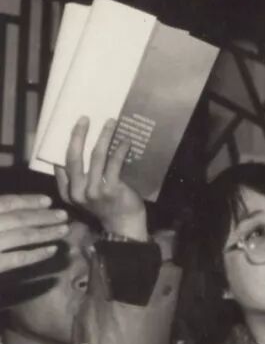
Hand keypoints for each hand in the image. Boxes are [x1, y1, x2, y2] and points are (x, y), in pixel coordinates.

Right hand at [0, 194, 68, 272]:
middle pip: (19, 218)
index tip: (48, 200)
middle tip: (64, 214)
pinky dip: (36, 254)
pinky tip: (52, 250)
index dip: (29, 200)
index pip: (8, 202)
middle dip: (44, 216)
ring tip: (64, 229)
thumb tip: (12, 209)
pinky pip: (18, 259)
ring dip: (46, 232)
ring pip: (23, 236)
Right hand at [55, 118, 147, 240]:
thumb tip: (83, 147)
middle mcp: (77, 192)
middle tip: (85, 119)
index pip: (60, 165)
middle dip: (78, 136)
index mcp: (68, 192)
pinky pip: (114, 164)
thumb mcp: (87, 193)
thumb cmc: (107, 204)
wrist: (123, 224)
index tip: (70, 127)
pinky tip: (125, 140)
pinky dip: (119, 150)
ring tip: (110, 122)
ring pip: (96, 157)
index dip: (64, 145)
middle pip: (74, 158)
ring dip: (104, 137)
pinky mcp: (111, 190)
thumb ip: (81, 177)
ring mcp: (94, 191)